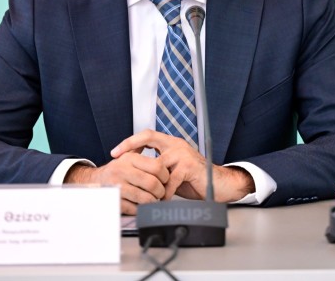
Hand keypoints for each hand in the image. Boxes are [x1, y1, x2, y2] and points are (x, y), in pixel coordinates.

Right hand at [64, 152, 169, 214]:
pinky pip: (135, 208)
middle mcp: (122, 171)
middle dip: (161, 191)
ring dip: (153, 201)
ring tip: (153, 200)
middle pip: (153, 183)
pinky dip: (141, 209)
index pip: (157, 166)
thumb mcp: (127, 156)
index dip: (165, 175)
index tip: (165, 180)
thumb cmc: (117, 170)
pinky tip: (141, 206)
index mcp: (129, 159)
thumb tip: (165, 156)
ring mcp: (117, 187)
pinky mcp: (114, 200)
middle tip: (161, 193)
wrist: (94, 181)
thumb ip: (143, 152)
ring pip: (145, 198)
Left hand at [111, 130, 255, 202]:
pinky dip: (165, 193)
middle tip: (119, 161)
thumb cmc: (194, 180)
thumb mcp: (172, 172)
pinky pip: (169, 181)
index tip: (115, 152)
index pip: (147, 135)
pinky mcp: (189, 167)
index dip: (130, 142)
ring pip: (157, 165)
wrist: (219, 185)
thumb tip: (135, 174)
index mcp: (171, 144)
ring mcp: (183, 154)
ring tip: (148, 194)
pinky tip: (163, 199)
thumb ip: (158, 169)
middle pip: (149, 137)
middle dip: (130, 147)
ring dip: (152, 182)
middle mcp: (176, 145)